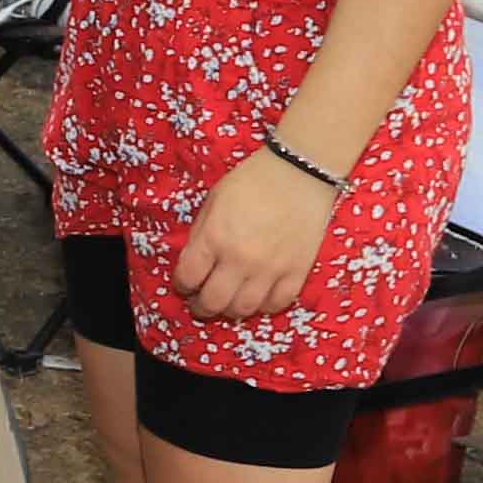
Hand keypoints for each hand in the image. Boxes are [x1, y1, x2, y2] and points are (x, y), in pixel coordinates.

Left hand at [170, 146, 333, 322]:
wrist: (300, 172)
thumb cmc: (252, 181)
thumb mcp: (213, 201)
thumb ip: (202, 234)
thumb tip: (195, 261)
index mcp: (214, 238)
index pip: (188, 278)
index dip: (182, 285)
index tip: (186, 284)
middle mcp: (240, 258)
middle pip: (213, 302)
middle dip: (202, 306)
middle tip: (201, 302)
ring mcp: (270, 268)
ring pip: (244, 309)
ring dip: (231, 310)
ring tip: (229, 302)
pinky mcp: (297, 271)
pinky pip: (277, 303)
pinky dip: (264, 306)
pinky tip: (258, 298)